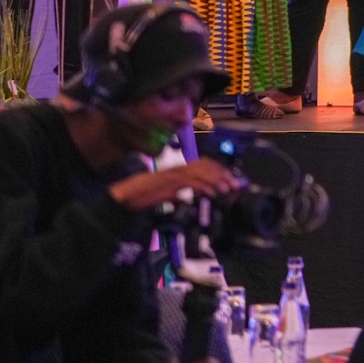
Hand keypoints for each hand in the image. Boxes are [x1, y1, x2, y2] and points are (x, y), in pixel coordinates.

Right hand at [109, 159, 243, 210]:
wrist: (127, 195)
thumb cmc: (146, 195)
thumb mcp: (168, 194)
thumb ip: (179, 193)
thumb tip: (188, 198)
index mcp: (181, 170)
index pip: (205, 164)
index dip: (220, 170)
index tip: (232, 180)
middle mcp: (180, 168)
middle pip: (207, 165)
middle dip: (223, 174)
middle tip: (236, 185)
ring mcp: (176, 174)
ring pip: (202, 172)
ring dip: (217, 180)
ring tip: (228, 189)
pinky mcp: (171, 182)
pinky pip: (191, 182)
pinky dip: (204, 187)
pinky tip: (212, 193)